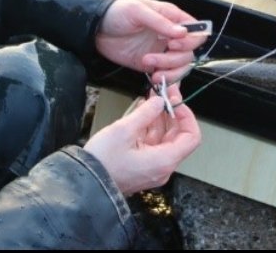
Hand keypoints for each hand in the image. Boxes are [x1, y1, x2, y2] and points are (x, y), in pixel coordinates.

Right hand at [84, 84, 200, 195]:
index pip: (192, 137)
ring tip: (151, 97)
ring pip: (163, 138)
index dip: (187, 116)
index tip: (175, 101)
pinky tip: (142, 112)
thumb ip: (146, 113)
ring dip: (159, 117)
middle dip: (171, 112)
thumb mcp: (124, 130)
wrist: (83, 184)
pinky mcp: (141, 166)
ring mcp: (152, 167)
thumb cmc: (103, 161)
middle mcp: (163, 167)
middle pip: (178, 136)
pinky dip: (149, 127)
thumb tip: (160, 101)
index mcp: (164, 161)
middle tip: (164, 91)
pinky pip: (151, 144)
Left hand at [96, 0, 204, 83]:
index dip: (189, 41)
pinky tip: (153, 79)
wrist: (95, 29)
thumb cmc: (116, 12)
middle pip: (189, 53)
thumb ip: (160, 22)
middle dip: (174, 59)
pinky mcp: (152, 64)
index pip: (195, 31)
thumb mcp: (138, 11)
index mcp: (172, 17)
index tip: (173, 44)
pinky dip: (165, 81)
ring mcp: (162, 51)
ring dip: (169, 71)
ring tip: (150, 67)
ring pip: (181, 67)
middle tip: (154, 58)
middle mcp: (170, 35)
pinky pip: (168, 75)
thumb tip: (182, 32)